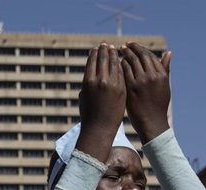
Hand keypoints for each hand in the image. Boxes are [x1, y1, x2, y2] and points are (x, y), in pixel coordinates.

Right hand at [76, 43, 125, 160]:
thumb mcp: (83, 97)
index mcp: (87, 81)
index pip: (92, 61)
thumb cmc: (88, 115)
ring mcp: (112, 84)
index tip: (97, 48)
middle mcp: (99, 81)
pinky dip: (121, 65)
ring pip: (114, 64)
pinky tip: (121, 62)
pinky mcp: (122, 89)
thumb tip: (90, 76)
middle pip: (103, 59)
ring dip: (114, 55)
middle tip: (106, 45)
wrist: (99, 129)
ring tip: (115, 49)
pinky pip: (122, 73)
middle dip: (105, 50)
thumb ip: (87, 85)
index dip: (95, 53)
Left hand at [121, 42, 170, 143]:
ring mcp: (141, 81)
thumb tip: (168, 52)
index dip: (141, 49)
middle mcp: (152, 76)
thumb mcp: (165, 86)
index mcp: (161, 74)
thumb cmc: (158, 105)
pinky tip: (117, 64)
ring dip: (125, 55)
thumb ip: (165, 69)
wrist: (152, 122)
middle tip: (125, 45)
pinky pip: (124, 71)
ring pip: (131, 61)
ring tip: (119, 52)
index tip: (134, 46)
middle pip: (140, 56)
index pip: (150, 55)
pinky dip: (120, 65)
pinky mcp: (131, 88)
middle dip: (132, 48)